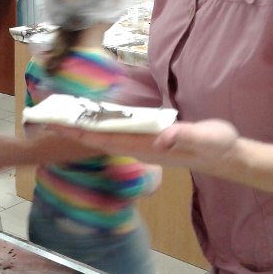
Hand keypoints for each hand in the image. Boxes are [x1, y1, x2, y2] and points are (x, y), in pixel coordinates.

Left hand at [50, 119, 239, 173]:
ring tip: (60, 116)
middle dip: (73, 129)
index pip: (106, 139)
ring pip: (105, 137)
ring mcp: (142, 145)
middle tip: (46, 118)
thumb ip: (185, 137)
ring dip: (83, 127)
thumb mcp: (206, 139)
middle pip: (98, 139)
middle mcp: (139, 148)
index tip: (58, 125)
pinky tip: (91, 118)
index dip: (82, 132)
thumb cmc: (217, 147)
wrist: (226, 157)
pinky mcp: (148, 140)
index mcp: (147, 146)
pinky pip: (117, 133)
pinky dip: (100, 125)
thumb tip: (162, 139)